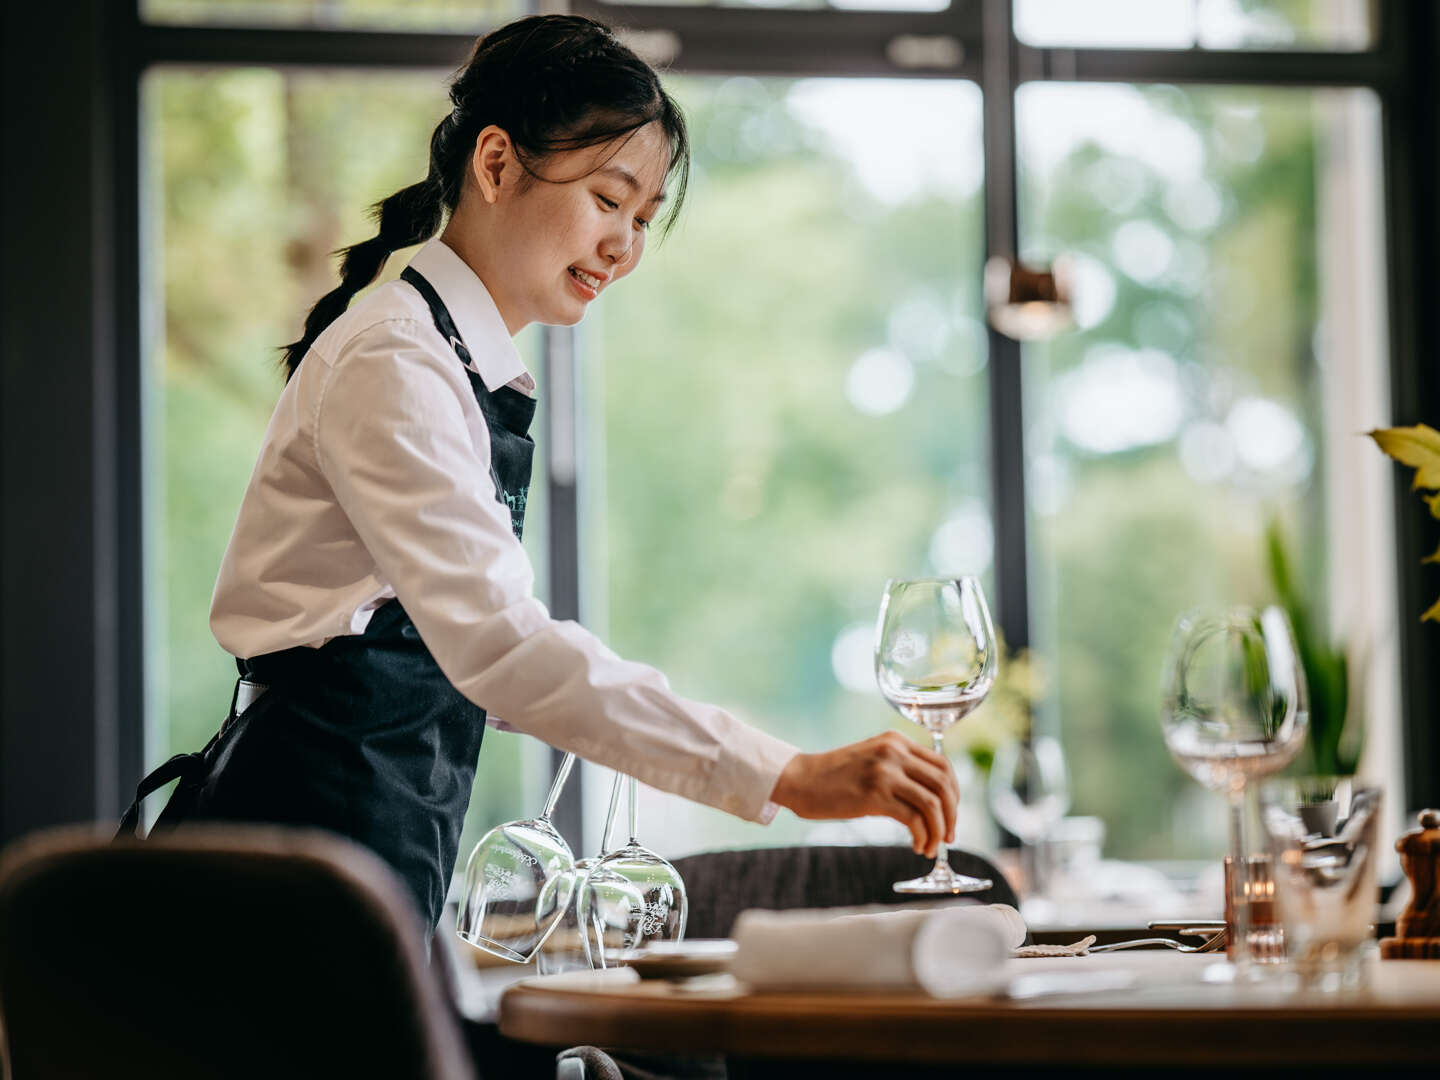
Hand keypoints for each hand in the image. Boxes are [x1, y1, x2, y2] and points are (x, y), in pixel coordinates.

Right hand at [768, 731, 959, 856]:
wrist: (800, 780)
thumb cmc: (835, 776)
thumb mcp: (872, 760)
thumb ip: (899, 768)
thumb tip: (932, 798)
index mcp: (896, 741)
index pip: (943, 765)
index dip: (954, 793)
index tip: (951, 814)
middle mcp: (894, 751)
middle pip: (943, 785)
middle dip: (952, 815)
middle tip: (948, 837)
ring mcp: (885, 772)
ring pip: (932, 804)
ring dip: (938, 831)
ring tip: (931, 846)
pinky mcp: (874, 795)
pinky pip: (913, 819)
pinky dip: (921, 836)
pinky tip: (916, 846)